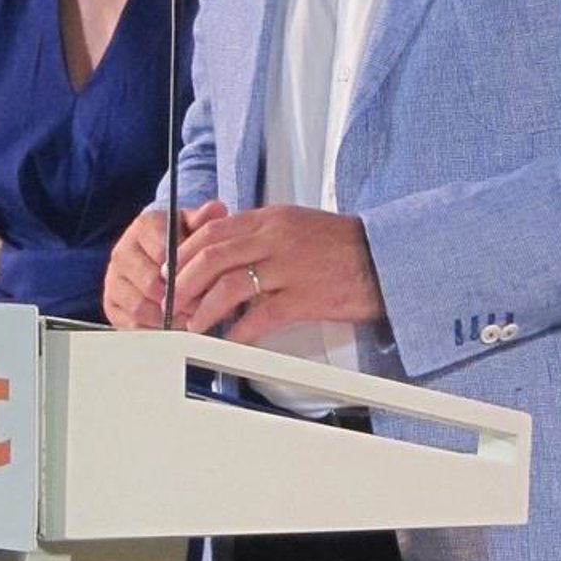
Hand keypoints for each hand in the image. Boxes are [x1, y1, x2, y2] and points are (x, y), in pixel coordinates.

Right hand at [103, 201, 226, 327]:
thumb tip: (217, 209)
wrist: (159, 254)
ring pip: (140, 306)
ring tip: (190, 318)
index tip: (208, 282)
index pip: (164, 252)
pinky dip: (154, 329)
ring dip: (167, 318)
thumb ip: (206, 219)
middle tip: (201, 307)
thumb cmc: (181, 241)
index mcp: (144, 227)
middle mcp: (123, 251)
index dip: (188, 272)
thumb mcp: (195, 226)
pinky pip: (130, 323)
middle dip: (180, 299)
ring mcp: (113, 278)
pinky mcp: (111, 303)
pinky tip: (173, 326)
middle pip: (151, 283)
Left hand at [173, 205, 383, 344]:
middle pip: (212, 256)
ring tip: (194, 324)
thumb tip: (226, 253)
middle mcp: (276, 238)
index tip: (173, 270)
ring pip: (229, 286)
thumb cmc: (344, 246)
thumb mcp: (298, 225)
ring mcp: (290, 268)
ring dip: (204, 309)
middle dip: (184, 281)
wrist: (387, 260)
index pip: (214, 230)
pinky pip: (260, 317)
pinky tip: (229, 342)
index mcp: (272, 218)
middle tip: (173, 300)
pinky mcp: (304, 298)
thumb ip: (262, 235)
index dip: (185, 252)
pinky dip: (238, 332)